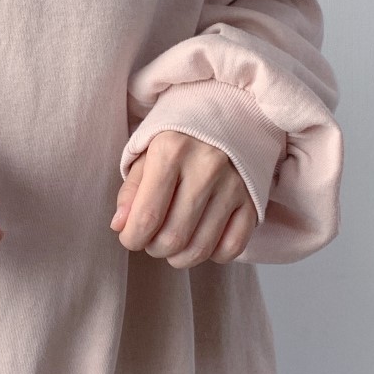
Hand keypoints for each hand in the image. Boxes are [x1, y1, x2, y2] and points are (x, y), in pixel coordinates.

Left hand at [110, 130, 257, 266]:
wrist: (228, 115)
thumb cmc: (178, 138)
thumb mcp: (146, 152)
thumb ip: (131, 190)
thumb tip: (120, 226)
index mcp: (171, 151)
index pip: (147, 216)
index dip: (132, 238)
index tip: (130, 238)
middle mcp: (206, 167)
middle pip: (173, 237)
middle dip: (154, 248)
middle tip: (150, 240)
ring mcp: (234, 185)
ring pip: (201, 248)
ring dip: (179, 257)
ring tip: (171, 245)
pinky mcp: (253, 200)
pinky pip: (232, 247)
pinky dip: (212, 255)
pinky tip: (200, 241)